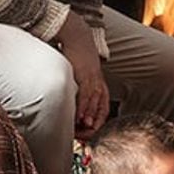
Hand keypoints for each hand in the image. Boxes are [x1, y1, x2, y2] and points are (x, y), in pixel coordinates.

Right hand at [58, 13, 108, 135]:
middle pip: (101, 108)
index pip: (103, 108)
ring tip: (84, 130)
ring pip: (94, 103)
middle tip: (87, 136)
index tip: (90, 133)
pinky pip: (86, 94)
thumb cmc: (76, 56)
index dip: (98, 122)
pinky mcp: (85, 74)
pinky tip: (79, 116)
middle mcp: (99, 84)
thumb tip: (70, 102)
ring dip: (89, 118)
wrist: (77, 36)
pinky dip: (83, 107)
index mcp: (99, 85)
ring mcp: (94, 79)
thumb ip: (78, 88)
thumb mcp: (80, 74)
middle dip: (95, 125)